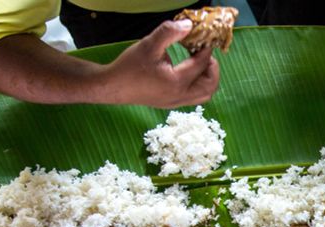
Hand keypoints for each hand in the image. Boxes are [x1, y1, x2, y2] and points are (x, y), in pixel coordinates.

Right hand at [102, 20, 219, 107]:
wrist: (112, 86)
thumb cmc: (129, 66)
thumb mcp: (149, 44)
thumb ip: (169, 33)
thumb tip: (189, 25)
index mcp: (177, 82)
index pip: (201, 65)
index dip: (206, 50)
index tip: (205, 39)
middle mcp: (180, 96)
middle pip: (210, 85)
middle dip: (212, 67)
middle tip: (204, 53)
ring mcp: (177, 102)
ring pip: (205, 94)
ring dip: (207, 78)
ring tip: (198, 62)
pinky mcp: (172, 104)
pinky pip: (194, 97)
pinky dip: (198, 84)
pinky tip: (188, 70)